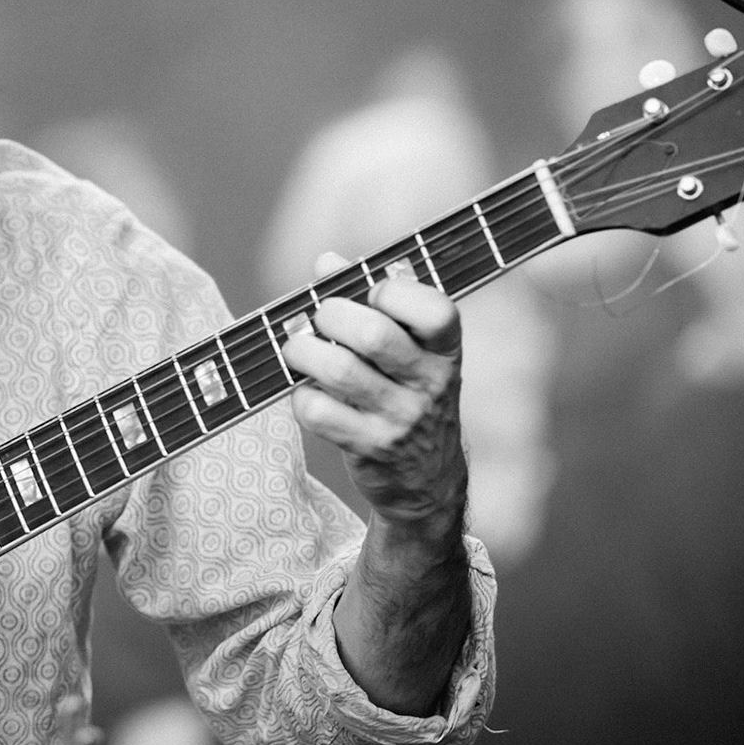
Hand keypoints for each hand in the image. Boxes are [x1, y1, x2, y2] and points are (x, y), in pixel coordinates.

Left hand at [281, 263, 466, 534]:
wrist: (428, 482)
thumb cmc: (407, 393)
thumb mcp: (410, 350)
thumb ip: (372, 302)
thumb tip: (326, 261)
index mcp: (446, 349)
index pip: (434, 309)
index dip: (392, 291)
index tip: (370, 294)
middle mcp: (431, 383)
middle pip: (373, 335)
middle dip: (330, 315)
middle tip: (319, 319)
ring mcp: (402, 419)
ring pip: (339, 370)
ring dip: (303, 352)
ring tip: (298, 349)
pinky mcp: (370, 449)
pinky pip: (318, 410)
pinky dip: (301, 395)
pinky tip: (308, 393)